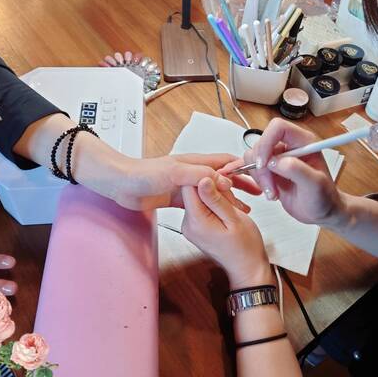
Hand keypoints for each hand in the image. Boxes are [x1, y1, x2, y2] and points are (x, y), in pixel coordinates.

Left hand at [113, 153, 261, 211]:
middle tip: (257, 193)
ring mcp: (185, 186)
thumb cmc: (144, 174)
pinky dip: (214, 207)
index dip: (242, 168)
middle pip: (223, 176)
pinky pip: (202, 203)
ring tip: (245, 207)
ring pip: (214, 191)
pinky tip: (220, 215)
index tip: (257, 177)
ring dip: (230, 197)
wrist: (120, 185)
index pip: (225, 161)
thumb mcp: (176, 172)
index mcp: (195, 162)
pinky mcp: (177, 199)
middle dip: (241, 183)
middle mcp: (192, 172)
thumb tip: (224, 180)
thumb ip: (201, 176)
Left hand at [181, 178, 271, 288]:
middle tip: (232, 201)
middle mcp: (188, 224)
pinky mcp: (196, 226)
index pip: (190, 186)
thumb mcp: (234, 219)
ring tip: (232, 209)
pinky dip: (216, 205)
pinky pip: (203, 207)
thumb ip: (216, 199)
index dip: (208, 178)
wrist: (247, 267)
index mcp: (196, 221)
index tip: (225, 183)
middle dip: (215, 189)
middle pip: (194, 191)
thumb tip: (202, 180)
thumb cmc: (245, 247)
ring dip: (217, 198)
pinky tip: (228, 213)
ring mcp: (191, 226)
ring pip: (200, 197)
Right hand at [222, 118, 343, 226]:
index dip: (266, 142)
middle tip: (271, 187)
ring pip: (254, 157)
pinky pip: (253, 168)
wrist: (321, 211)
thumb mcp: (316, 185)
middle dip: (262, 167)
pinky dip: (258, 182)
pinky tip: (271, 192)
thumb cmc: (324, 197)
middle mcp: (289, 147)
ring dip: (260, 177)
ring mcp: (278, 158)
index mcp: (303, 142)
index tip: (264, 164)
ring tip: (274, 192)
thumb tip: (276, 161)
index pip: (278, 127)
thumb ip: (297, 170)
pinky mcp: (270, 170)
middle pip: (262, 144)